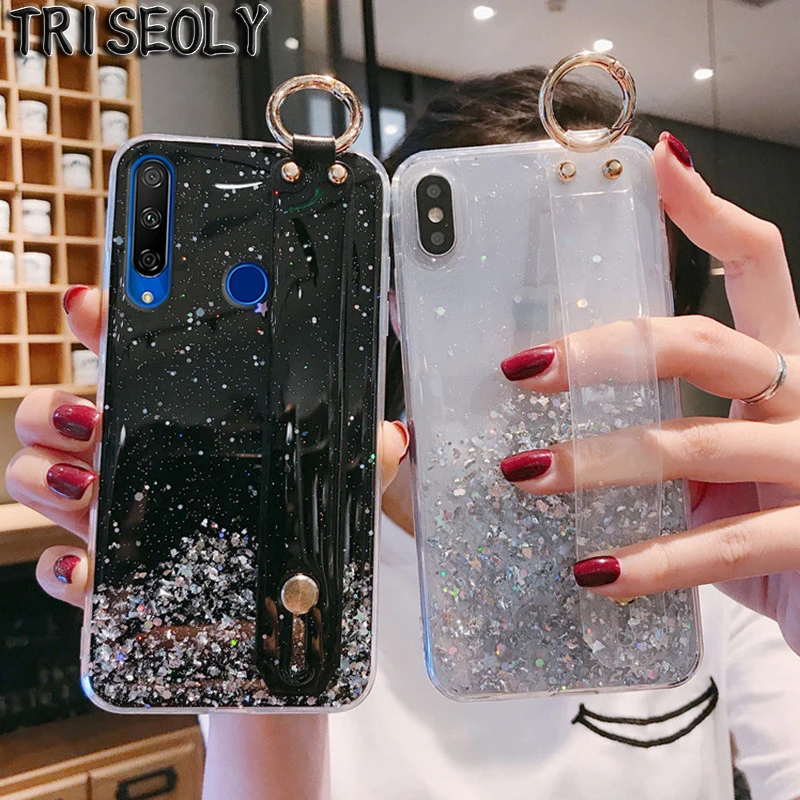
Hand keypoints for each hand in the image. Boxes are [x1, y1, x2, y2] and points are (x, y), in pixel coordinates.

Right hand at [6, 286, 408, 608]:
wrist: (272, 646)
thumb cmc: (291, 560)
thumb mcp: (332, 501)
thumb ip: (362, 462)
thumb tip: (391, 432)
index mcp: (189, 437)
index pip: (136, 369)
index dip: (105, 329)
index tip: (95, 306)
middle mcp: (143, 470)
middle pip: (66, 414)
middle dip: (57, 403)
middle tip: (88, 414)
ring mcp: (119, 525)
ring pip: (41, 476)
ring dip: (46, 473)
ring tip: (89, 485)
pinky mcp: (108, 584)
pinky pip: (57, 566)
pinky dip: (60, 563)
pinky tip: (86, 564)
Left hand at [499, 132, 799, 653]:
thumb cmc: (770, 512)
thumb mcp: (724, 459)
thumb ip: (665, 435)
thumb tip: (548, 434)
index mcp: (784, 363)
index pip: (756, 264)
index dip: (708, 210)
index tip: (656, 164)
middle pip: (699, 345)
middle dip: (604, 353)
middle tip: (522, 370)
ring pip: (690, 447)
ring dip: (597, 463)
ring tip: (525, 474)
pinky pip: (718, 544)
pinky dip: (650, 562)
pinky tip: (594, 573)